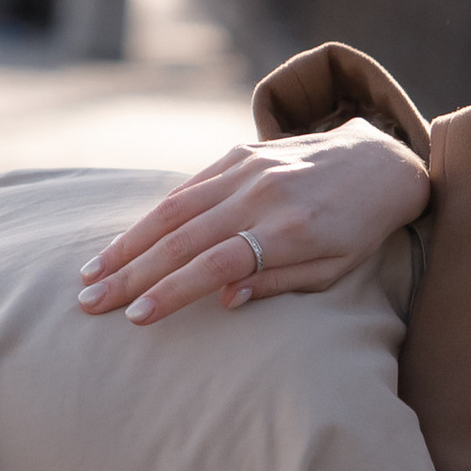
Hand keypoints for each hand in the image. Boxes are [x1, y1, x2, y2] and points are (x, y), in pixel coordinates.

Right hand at [77, 121, 429, 326]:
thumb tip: (223, 301)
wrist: (380, 161)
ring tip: (93, 273)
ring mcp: (247, 169)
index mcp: (288, 232)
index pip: (213, 265)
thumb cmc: (359, 229)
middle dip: (130, 273)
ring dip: (127, 242)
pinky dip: (153, 214)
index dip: (170, 292)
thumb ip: (279, 284)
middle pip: (181, 238)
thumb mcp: (333, 270)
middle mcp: (261, 195)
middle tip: (90, 302)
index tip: (135, 318)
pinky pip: (188, 186)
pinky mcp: (239, 153)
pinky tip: (125, 239)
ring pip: (173, 208)